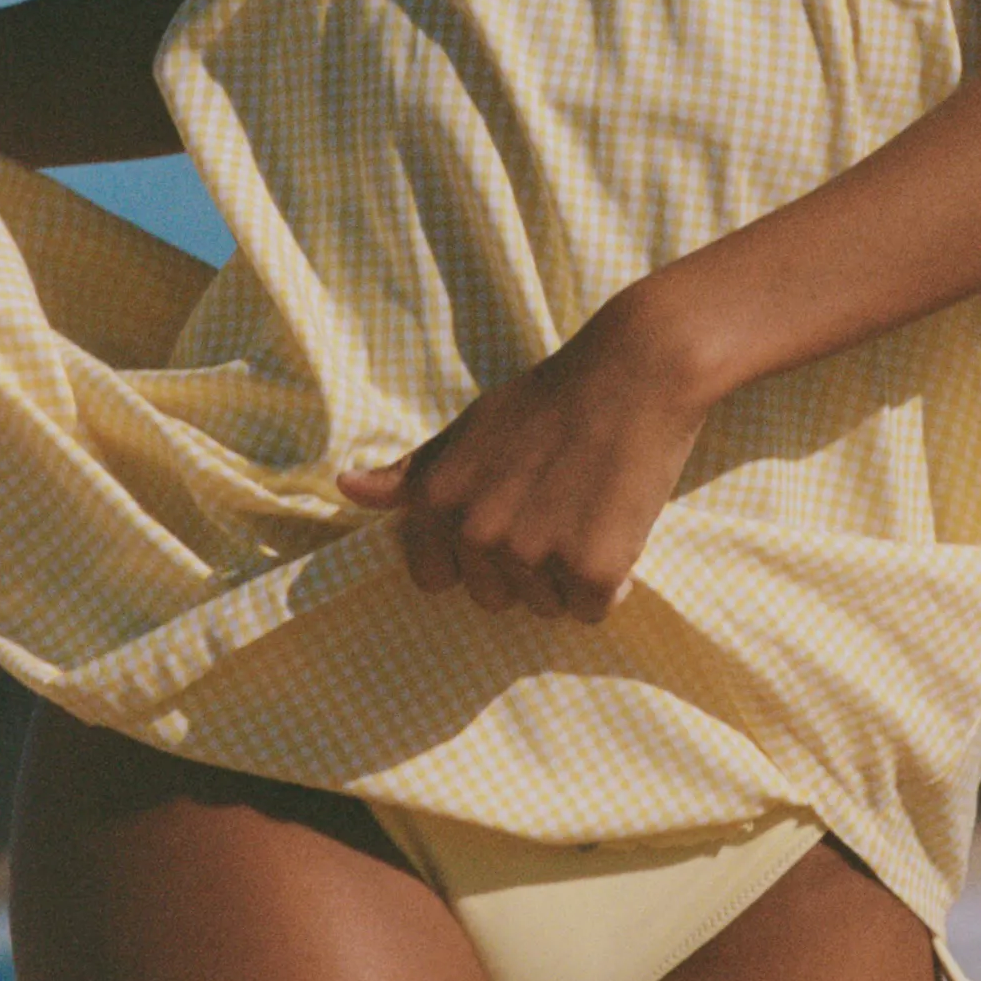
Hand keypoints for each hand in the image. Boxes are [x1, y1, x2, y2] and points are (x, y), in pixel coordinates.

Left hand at [337, 294, 711, 623]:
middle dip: (525, 566)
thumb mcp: (467, 428)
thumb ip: (410, 472)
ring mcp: (534, 553)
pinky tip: (616, 524)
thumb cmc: (547, 400)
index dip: (472, 557)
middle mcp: (478, 533)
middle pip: (495, 598)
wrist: (633, 371)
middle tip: (555, 503)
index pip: (435, 580)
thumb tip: (347, 488)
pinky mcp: (592, 569)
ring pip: (545, 606)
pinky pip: (591, 609)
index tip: (505, 517)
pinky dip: (610, 580)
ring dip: (568, 573)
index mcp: (438, 501)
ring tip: (586, 505)